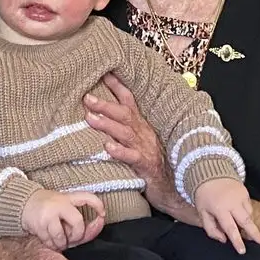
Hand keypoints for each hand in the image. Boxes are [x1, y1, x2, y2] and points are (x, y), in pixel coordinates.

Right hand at [22, 190, 105, 251]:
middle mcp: (60, 204)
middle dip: (77, 234)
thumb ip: (77, 220)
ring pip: (62, 236)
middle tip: (71, 237)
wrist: (24, 204)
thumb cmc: (48, 207)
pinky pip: (51, 242)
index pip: (87, 197)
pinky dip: (51, 244)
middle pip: (78, 222)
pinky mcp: (40, 224)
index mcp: (68, 198)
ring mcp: (49, 214)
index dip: (98, 205)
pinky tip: (48, 239)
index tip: (102, 214)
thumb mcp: (64, 206)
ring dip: (61, 242)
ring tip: (58, 238)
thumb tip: (97, 226)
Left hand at [85, 74, 196, 223]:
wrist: (173, 186)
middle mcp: (143, 133)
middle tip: (87, 97)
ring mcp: (145, 148)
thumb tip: (101, 114)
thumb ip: (124, 128)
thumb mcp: (139, 141)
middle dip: (105, 104)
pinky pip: (132, 157)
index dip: (117, 86)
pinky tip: (108, 148)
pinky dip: (120, 151)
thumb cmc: (151, 162)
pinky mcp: (145, 166)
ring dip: (107, 124)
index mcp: (141, 125)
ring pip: (125, 133)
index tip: (103, 72)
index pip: (129, 101)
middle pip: (124, 114)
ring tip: (90, 118)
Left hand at [195, 178, 259, 253]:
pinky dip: (246, 213)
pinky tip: (239, 214)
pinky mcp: (245, 192)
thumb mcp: (202, 212)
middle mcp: (233, 203)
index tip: (242, 251)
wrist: (210, 172)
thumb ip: (211, 228)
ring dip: (248, 224)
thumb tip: (223, 240)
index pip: (230, 228)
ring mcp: (241, 196)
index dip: (237, 241)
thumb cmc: (204, 195)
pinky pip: (248, 207)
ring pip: (248, 215)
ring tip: (245, 229)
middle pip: (246, 221)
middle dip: (256, 234)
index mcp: (220, 208)